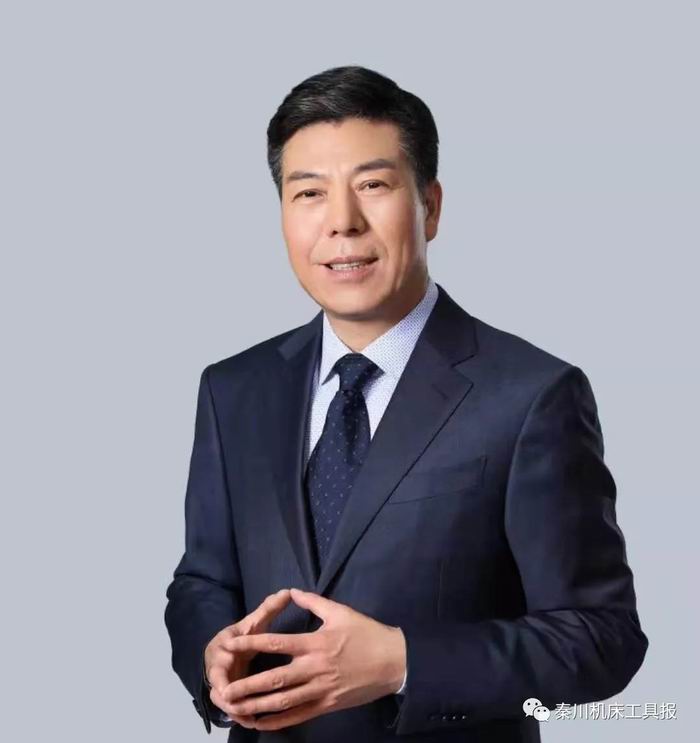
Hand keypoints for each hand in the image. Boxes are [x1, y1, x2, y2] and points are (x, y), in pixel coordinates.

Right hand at [204, 588, 291, 728]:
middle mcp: (217, 667)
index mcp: (222, 648)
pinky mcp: (227, 696)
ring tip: (251, 719)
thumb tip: (287, 592)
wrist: (225, 649)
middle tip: (238, 706)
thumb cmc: (241, 635)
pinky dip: (241, 716)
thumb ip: (268, 610)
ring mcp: (220, 683)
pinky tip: (255, 722)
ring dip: (235, 710)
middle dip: (228, 698)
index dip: (222, 675)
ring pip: (224, 702)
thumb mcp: (252, 622)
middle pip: (217, 688)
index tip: (228, 684)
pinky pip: (232, 709)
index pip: (218, 662)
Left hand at [218, 587, 406, 730]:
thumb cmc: (366, 633)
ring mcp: (321, 690)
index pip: (277, 643)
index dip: (252, 643)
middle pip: (275, 678)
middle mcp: (314, 668)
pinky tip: (262, 723)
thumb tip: (292, 591)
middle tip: (224, 689)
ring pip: (284, 701)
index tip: (231, 644)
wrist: (394, 661)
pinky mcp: (327, 705)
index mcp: (316, 643)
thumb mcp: (341, 611)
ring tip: (236, 709)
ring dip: (258, 706)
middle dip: (247, 685)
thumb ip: (314, 602)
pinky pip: (299, 716)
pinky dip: (279, 722)